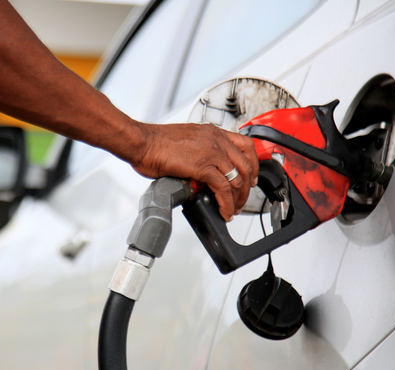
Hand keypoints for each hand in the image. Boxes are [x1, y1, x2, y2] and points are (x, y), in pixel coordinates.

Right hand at [131, 122, 258, 221]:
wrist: (142, 142)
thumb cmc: (156, 142)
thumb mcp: (187, 142)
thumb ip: (201, 153)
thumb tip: (203, 172)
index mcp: (213, 133)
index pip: (245, 146)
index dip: (252, 165)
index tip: (251, 177)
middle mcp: (216, 140)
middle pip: (246, 165)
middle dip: (247, 188)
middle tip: (242, 200)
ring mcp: (211, 153)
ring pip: (238, 179)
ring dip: (238, 199)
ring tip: (233, 210)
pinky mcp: (203, 166)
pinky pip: (223, 188)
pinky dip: (227, 203)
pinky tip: (224, 211)